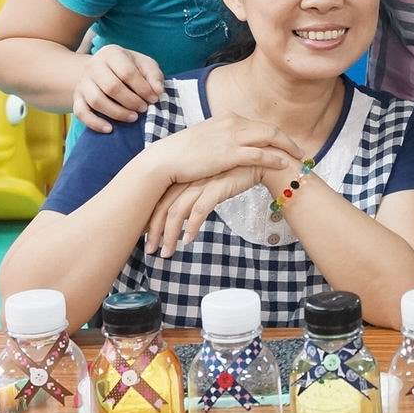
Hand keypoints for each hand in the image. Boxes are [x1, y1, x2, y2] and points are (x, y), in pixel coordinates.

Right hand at [73, 45, 163, 132]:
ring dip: (117, 113)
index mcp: (112, 53)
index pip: (127, 72)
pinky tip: (110, 129)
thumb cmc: (129, 67)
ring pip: (96, 100)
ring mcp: (83, 82)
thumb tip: (158, 91)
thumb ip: (153, 75)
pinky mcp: (77, 97)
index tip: (154, 99)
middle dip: (131, 101)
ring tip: (133, 117)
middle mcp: (93, 65)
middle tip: (144, 109)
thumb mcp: (144, 64)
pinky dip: (94, 123)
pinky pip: (81, 112)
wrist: (103, 69)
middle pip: (111, 87)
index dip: (142, 88)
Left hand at [144, 166, 264, 257]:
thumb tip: (186, 211)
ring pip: (178, 211)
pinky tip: (188, 240)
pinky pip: (200, 210)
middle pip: (164, 206)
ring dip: (170, 235)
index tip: (146, 235)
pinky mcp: (218, 187)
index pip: (160, 198)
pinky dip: (191, 227)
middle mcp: (190, 177)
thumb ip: (198, 189)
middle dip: (154, 231)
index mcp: (185, 174)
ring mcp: (203, 182)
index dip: (151, 217)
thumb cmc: (239, 171)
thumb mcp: (213, 178)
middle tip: (150, 250)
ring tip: (167, 253)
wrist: (267, 160)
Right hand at [150, 114, 303, 186]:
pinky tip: (284, 164)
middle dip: (287, 140)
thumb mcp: (206, 139)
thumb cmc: (182, 153)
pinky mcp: (230, 153)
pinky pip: (260, 154)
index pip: (259, 124)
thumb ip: (221, 138)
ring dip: (287, 148)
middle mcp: (232, 122)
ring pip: (269, 138)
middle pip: (270, 129)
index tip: (286, 144)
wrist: (165, 160)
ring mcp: (232, 136)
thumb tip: (230, 145)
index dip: (275, 134)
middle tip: (301, 152)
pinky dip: (275, 158)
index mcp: (227, 117)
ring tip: (298, 160)